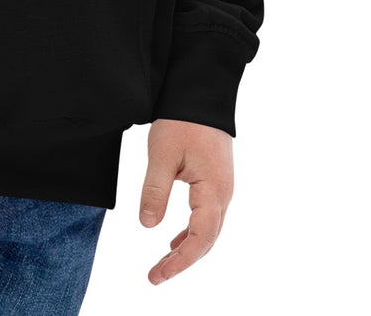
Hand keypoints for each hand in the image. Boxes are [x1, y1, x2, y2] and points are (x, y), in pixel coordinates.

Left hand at [138, 118, 233, 284]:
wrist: (202, 93)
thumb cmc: (183, 121)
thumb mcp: (162, 155)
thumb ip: (155, 191)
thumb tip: (147, 226)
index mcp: (213, 191)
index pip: (200, 238)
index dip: (180, 261)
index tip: (158, 275)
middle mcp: (223, 194)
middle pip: (207, 239)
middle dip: (182, 261)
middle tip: (155, 276)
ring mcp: (222, 187)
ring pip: (208, 229)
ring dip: (187, 248)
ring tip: (163, 263)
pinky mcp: (216, 180)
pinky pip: (207, 215)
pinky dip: (191, 231)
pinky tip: (175, 238)